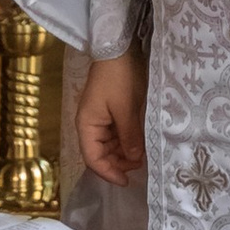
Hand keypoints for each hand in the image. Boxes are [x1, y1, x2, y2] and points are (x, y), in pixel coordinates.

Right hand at [74, 51, 145, 185]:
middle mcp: (90, 125)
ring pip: (109, 145)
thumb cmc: (119, 78)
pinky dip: (126, 141)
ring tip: (142, 156)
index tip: (127, 182)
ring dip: (123, 153)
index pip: (93, 159)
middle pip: (101, 154)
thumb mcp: (126, 109)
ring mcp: (99, 118)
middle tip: (140, 167)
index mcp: (87, 126)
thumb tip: (134, 159)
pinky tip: (139, 143)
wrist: (118, 47)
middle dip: (119, 163)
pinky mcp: (110, 111)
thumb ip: (129, 136)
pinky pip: (115, 133)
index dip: (109, 173)